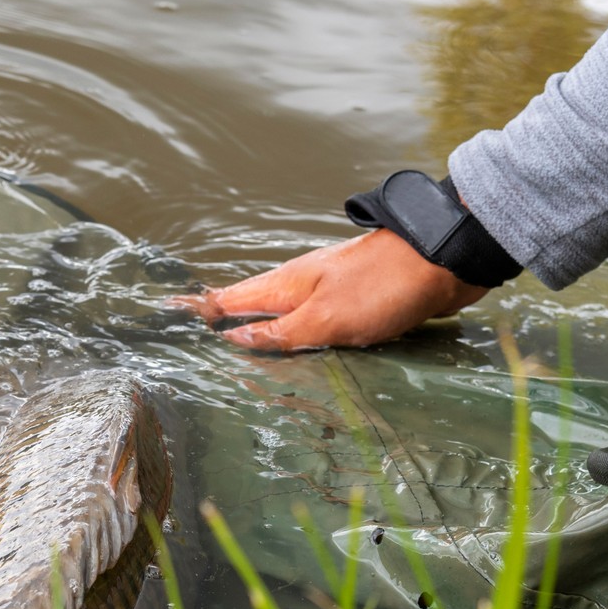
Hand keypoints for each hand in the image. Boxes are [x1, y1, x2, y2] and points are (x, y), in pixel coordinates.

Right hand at [174, 230, 488, 350]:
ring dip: (254, 324)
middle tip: (190, 326)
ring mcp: (327, 292)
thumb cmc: (382, 288)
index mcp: (286, 285)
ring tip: (230, 338)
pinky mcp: (354, 302)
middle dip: (219, 316)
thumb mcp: (324, 319)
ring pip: (279, 312)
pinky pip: (309, 322)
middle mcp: (301, 286)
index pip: (228, 299)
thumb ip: (279, 333)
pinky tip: (293, 345)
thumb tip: (234, 340)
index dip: (198, 308)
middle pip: (250, 303)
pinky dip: (290, 332)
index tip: (164, 312)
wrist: (443, 263)